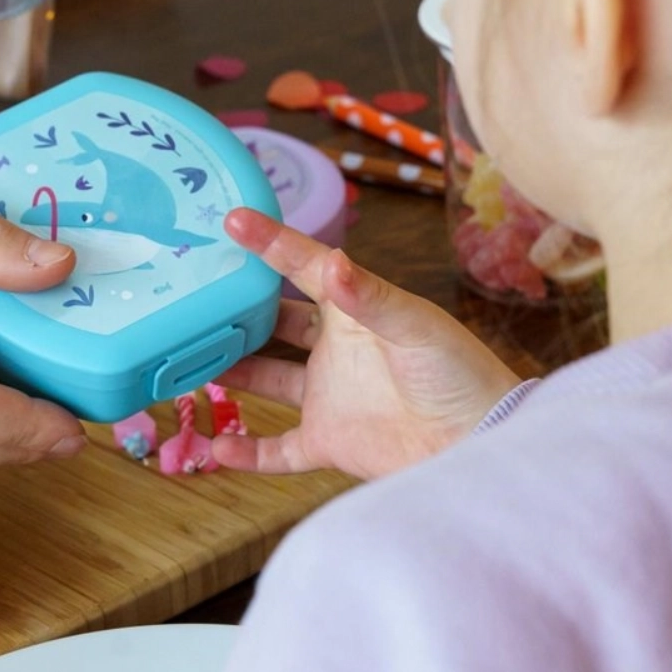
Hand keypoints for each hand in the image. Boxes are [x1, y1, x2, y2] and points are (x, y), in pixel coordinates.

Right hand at [213, 209, 522, 479]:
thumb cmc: (461, 375)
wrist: (484, 443)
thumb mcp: (418, 327)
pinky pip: (278, 448)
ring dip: (232, 371)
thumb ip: (371, 298)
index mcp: (355, 310)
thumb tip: (330, 262)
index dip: (270, 243)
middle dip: (238, 308)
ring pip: (266, 379)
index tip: (232, 220)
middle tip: (196, 290)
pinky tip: (216, 446)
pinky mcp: (329, 441)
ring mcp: (329, 395)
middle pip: (275, 322)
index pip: (303, 268)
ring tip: (188, 358)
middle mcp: (335, 349)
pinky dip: (248, 451)